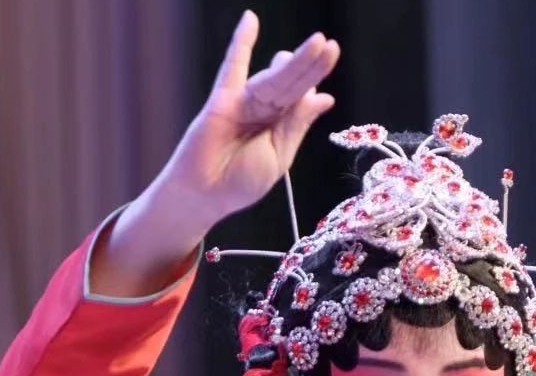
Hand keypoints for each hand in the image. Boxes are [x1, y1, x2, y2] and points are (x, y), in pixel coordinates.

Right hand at [92, 11, 337, 296]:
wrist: (204, 196)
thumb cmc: (239, 184)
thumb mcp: (278, 157)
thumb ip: (296, 125)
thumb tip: (323, 97)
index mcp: (281, 127)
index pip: (301, 96)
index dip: (316, 75)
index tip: (331, 54)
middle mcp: (264, 111)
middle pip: (291, 83)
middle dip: (310, 65)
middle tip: (329, 45)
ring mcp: (243, 103)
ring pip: (272, 78)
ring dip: (293, 62)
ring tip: (316, 44)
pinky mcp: (222, 100)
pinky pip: (233, 68)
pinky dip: (241, 44)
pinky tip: (250, 20)